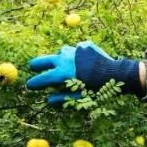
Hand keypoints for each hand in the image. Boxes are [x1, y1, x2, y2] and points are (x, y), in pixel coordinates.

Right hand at [26, 40, 143, 104]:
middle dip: (37, 64)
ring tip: (60, 63)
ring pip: (60, 52)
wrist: (117, 73)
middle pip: (44, 60)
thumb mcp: (80, 97)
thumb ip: (62, 98)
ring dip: (58, 58)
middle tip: (33, 67)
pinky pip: (75, 50)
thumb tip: (48, 100)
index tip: (29, 85)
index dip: (34, 83)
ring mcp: (74, 50)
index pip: (43, 78)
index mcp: (62, 73)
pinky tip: (83, 62)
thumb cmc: (98, 89)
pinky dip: (75, 55)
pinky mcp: (84, 46)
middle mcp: (65, 59)